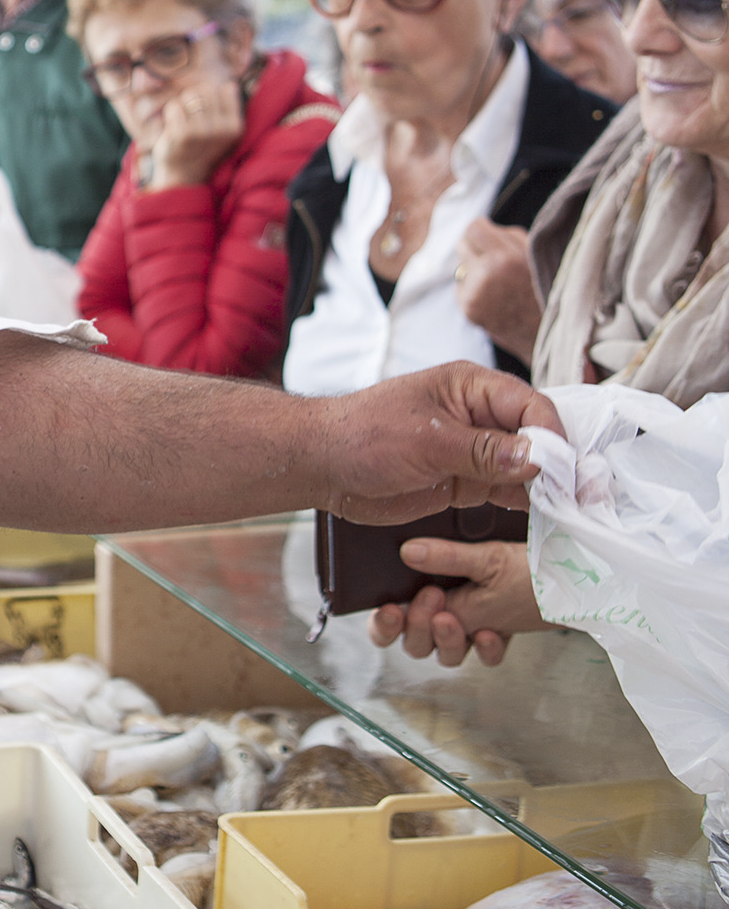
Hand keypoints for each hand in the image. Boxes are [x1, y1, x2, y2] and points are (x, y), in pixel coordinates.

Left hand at [148, 79, 243, 187]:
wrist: (183, 176)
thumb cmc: (202, 147)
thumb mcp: (222, 131)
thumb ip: (228, 108)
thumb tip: (230, 85)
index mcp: (236, 126)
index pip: (225, 89)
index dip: (211, 98)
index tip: (208, 116)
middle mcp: (222, 129)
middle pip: (206, 90)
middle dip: (195, 100)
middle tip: (193, 120)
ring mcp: (203, 131)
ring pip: (189, 96)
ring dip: (182, 107)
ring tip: (184, 124)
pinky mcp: (183, 133)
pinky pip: (174, 106)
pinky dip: (171, 114)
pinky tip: (174, 129)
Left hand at [315, 364, 560, 523]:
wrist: (324, 465)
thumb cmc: (364, 436)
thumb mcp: (426, 440)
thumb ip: (482, 451)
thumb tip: (536, 458)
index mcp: (472, 387)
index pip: (531, 407)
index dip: (554, 437)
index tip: (569, 471)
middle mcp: (480, 415)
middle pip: (537, 437)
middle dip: (560, 465)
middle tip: (584, 498)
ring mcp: (475, 450)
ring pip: (527, 467)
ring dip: (548, 488)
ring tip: (574, 514)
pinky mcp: (466, 480)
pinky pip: (507, 490)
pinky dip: (527, 504)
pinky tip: (547, 521)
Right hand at [367, 537, 543, 666]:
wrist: (571, 571)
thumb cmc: (525, 560)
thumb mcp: (486, 557)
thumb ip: (447, 558)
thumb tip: (409, 551)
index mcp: (433, 591)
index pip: (393, 620)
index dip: (384, 624)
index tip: (392, 609)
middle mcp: (448, 613)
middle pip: (415, 643)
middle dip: (419, 628)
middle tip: (432, 600)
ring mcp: (473, 628)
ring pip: (446, 656)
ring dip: (447, 642)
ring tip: (456, 620)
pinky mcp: (498, 637)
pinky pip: (485, 657)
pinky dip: (487, 650)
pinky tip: (492, 634)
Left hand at [455, 220, 541, 363]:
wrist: (545, 334)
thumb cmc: (545, 289)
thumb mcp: (536, 255)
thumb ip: (510, 237)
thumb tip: (484, 227)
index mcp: (505, 258)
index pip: (473, 229)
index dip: (482, 230)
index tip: (490, 236)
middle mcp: (485, 275)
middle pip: (462, 245)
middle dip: (476, 247)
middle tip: (494, 258)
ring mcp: (474, 295)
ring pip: (460, 267)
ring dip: (473, 269)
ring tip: (498, 281)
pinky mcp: (468, 310)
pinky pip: (461, 287)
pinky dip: (472, 288)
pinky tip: (493, 297)